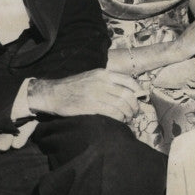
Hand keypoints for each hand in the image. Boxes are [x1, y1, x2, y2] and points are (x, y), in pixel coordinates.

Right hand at [28, 69, 147, 121]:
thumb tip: (127, 91)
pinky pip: (112, 112)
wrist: (53, 93)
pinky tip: (120, 121)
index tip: (141, 98)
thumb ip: (107, 81)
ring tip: (128, 118)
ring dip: (128, 114)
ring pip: (121, 105)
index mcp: (103, 74)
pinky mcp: (91, 106)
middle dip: (135, 106)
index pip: (128, 80)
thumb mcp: (92, 77)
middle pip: (127, 95)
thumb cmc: (74, 87)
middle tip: (135, 113)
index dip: (138, 91)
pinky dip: (119, 118)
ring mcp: (96, 94)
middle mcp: (101, 82)